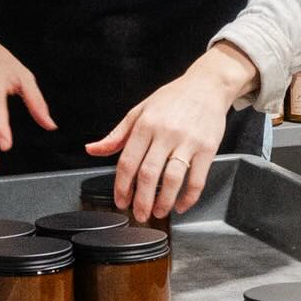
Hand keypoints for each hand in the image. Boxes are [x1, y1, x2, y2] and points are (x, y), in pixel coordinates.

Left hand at [85, 43, 257, 221]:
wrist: (207, 85)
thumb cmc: (173, 98)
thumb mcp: (140, 111)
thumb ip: (117, 135)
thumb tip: (92, 150)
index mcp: (145, 124)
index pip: (128, 161)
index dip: (121, 186)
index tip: (121, 200)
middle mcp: (166, 133)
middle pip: (148, 174)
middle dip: (141, 200)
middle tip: (138, 214)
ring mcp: (188, 141)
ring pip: (172, 179)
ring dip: (163, 202)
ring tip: (158, 213)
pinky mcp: (208, 148)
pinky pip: (197, 179)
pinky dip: (188, 197)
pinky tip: (181, 204)